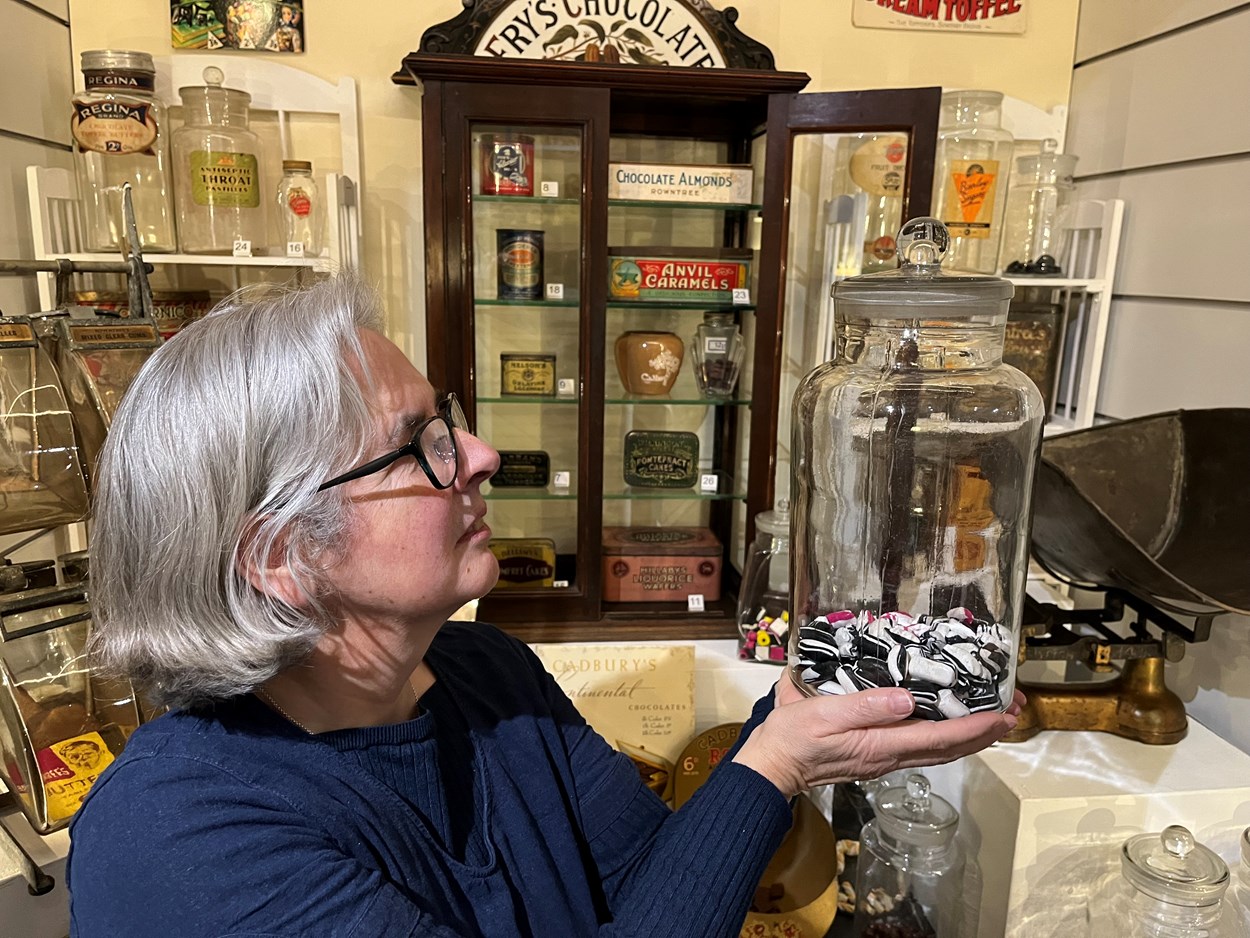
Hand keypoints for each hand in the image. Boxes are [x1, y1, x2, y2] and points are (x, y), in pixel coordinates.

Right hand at [732, 677, 1023, 798]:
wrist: (771, 767)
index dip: (975, 727)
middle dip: (984, 732)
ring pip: (939, 750)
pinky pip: (923, 748)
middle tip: (1013, 711)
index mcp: (881, 745)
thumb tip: (907, 700)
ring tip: (993, 717)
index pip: (940, 737)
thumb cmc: (792, 738)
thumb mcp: (823, 714)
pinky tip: (949, 724)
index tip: (1004, 714)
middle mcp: (890, 756)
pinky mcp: (875, 755)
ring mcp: (883, 758)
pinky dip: (947, 736)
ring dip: (970, 735)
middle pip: (949, 748)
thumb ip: (866, 707)